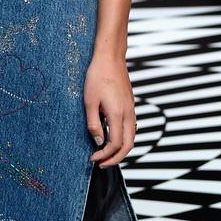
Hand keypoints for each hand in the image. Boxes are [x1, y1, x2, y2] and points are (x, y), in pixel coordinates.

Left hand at [85, 53, 135, 168]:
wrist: (110, 57)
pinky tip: (111, 136)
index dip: (104, 155)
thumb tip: (98, 142)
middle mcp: (128, 114)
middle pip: (128, 146)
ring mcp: (131, 109)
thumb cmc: (97, 76)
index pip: (115, 145)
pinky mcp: (130, 105)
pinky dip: (123, 138)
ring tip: (106, 154)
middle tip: (101, 163)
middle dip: (115, 158)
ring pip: (131, 137)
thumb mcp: (89, 101)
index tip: (93, 158)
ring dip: (120, 149)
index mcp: (118, 114)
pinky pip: (130, 128)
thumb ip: (94, 123)